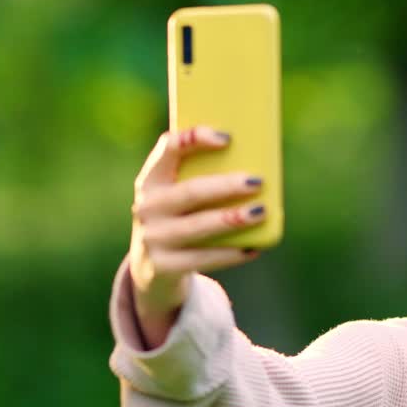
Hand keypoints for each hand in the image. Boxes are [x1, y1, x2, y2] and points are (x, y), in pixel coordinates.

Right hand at [128, 125, 266, 318]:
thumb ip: (205, 177)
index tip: (228, 138)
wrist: (152, 268)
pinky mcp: (162, 267)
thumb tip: (259, 162)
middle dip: (225, 186)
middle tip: (257, 182)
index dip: (195, 139)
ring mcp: (152, 238)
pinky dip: (230, 254)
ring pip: (196, 226)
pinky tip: (253, 248)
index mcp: (151, 179)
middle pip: (189, 192)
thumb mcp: (181, 195)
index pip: (168, 148)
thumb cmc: (181, 218)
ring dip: (230, 219)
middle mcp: (147, 206)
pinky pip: (201, 259)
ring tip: (260, 212)